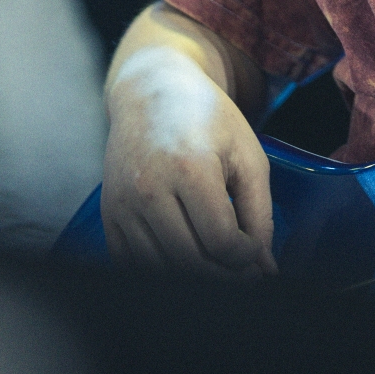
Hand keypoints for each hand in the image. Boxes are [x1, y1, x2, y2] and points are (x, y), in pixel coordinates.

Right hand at [101, 14, 276, 277]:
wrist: (152, 93)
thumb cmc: (209, 121)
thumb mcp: (249, 156)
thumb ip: (260, 213)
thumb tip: (265, 268)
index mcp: (191, 169)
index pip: (221, 241)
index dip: (245, 258)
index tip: (256, 255)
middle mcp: (149, 189)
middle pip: (189, 262)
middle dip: (224, 277)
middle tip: (244, 274)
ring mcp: (123, 204)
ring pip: (158, 270)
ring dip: (193, 280)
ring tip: (219, 267)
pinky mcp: (109, 215)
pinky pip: (131, 264)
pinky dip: (160, 273)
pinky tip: (186, 260)